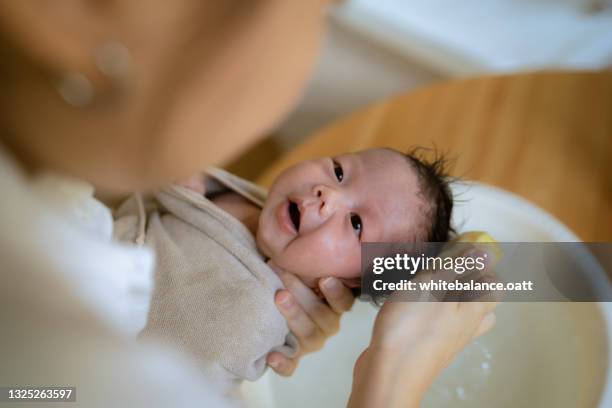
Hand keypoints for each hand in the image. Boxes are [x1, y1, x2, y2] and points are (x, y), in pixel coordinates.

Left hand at [266, 262, 354, 375]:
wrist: (270, 292)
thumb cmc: (290, 275)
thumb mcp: (303, 265)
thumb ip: (311, 258)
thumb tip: (319, 227)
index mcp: (334, 304)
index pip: (344, 302)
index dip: (336, 292)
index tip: (324, 278)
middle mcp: (327, 324)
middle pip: (323, 316)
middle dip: (303, 295)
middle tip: (285, 275)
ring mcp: (310, 341)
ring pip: (309, 337)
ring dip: (293, 316)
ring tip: (278, 297)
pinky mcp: (293, 356)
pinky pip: (292, 367)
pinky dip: (283, 364)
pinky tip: (271, 355)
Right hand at [348, 246, 498, 407]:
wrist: (390, 372)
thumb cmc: (412, 326)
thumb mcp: (434, 285)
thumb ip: (457, 268)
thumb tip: (484, 252)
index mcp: (473, 309)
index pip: (494, 285)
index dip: (482, 265)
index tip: (462, 251)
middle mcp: (466, 327)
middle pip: (480, 303)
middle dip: (469, 282)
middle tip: (446, 267)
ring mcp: (447, 340)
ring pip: (460, 316)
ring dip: (450, 298)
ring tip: (429, 284)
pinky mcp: (427, 347)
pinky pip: (439, 326)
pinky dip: (431, 311)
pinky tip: (410, 304)